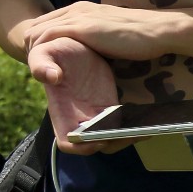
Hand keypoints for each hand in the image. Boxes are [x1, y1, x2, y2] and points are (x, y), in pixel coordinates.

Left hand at [25, 1, 184, 64]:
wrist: (159, 30)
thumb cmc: (143, 37)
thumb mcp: (111, 33)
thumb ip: (96, 36)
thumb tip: (93, 52)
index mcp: (83, 8)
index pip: (47, 22)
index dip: (40, 42)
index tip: (45, 61)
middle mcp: (76, 9)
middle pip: (36, 26)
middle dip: (31, 47)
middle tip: (39, 69)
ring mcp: (77, 17)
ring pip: (36, 32)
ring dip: (32, 52)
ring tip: (40, 72)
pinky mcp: (81, 28)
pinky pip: (45, 38)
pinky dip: (39, 53)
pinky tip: (45, 68)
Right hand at [28, 35, 133, 155]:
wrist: (75, 45)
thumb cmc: (56, 51)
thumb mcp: (44, 52)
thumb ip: (41, 63)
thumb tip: (52, 76)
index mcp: (62, 112)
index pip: (68, 142)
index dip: (81, 146)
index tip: (99, 137)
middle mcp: (80, 118)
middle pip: (96, 145)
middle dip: (113, 143)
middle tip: (131, 133)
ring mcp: (98, 114)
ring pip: (113, 137)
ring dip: (128, 137)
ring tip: (145, 128)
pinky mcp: (113, 106)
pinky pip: (123, 124)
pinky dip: (135, 127)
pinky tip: (151, 120)